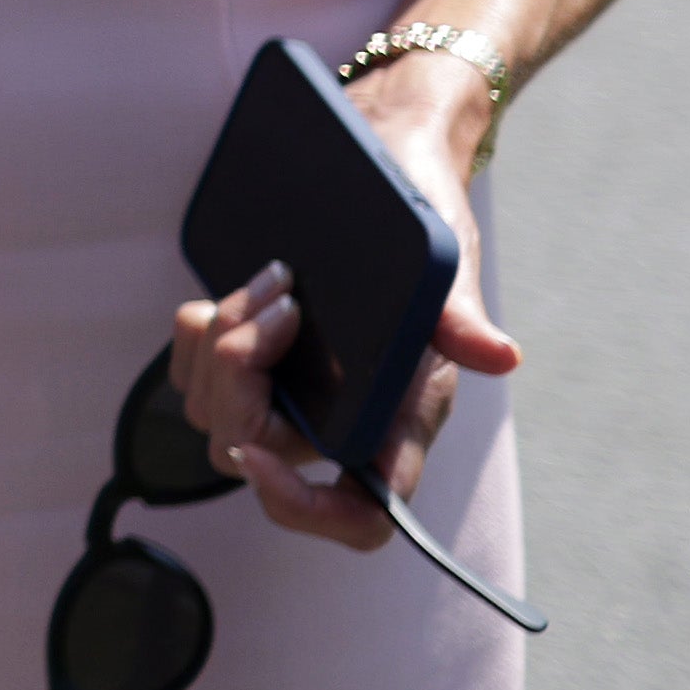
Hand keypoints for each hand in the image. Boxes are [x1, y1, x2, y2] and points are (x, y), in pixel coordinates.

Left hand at [166, 68, 516, 553]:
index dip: (301, 508)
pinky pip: (190, 372)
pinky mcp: (247, 361)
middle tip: (278, 312)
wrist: (391, 173)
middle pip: (251, 453)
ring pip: (211, 412)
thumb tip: (499, 356)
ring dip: (221, 345)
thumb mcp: (445, 267)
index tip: (255, 459)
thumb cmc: (428, 230)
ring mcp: (288, 394)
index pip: (355, 516)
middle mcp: (339, 422)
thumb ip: (459, 318)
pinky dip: (198, 332)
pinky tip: (240, 292)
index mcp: (397, 424)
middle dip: (240, 383)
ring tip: (276, 286)